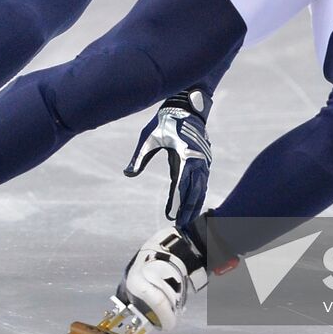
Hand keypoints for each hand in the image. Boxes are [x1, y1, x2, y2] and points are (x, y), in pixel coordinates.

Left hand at [125, 90, 212, 228]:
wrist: (186, 107)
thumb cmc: (164, 122)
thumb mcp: (148, 138)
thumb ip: (139, 157)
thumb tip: (128, 173)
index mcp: (183, 156)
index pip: (179, 186)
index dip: (176, 203)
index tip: (170, 217)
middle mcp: (196, 161)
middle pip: (194, 191)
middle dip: (188, 210)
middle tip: (181, 226)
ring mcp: (203, 161)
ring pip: (201, 188)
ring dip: (195, 204)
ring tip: (189, 220)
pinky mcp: (204, 159)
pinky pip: (204, 181)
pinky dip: (200, 194)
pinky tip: (195, 203)